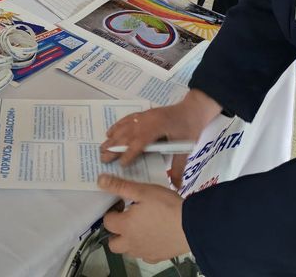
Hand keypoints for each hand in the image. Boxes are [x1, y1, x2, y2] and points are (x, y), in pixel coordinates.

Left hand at [99, 175, 189, 263]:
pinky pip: (144, 255)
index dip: (112, 212)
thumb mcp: (143, 191)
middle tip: (127, 218)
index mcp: (125, 226)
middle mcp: (131, 243)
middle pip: (113, 243)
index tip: (122, 204)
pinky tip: (154, 236)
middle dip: (116, 232)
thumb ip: (120, 186)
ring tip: (141, 226)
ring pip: (128, 251)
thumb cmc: (166, 206)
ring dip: (129, 240)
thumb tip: (100, 181)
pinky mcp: (157, 257)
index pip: (107, 222)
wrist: (191, 225)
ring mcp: (144, 252)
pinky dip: (144, 247)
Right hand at [101, 89, 221, 186]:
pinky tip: (110, 132)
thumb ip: (178, 167)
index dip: (130, 153)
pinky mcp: (144, 113)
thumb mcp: (186, 148)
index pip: (140, 141)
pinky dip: (117, 126)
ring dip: (112, 138)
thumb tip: (176, 186)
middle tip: (103, 158)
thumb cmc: (190, 127)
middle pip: (127, 134)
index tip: (122, 165)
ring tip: (102, 149)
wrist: (193, 108)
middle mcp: (147, 120)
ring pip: (124, 127)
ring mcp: (144, 115)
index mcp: (157, 127)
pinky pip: (127, 119)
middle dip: (114, 146)